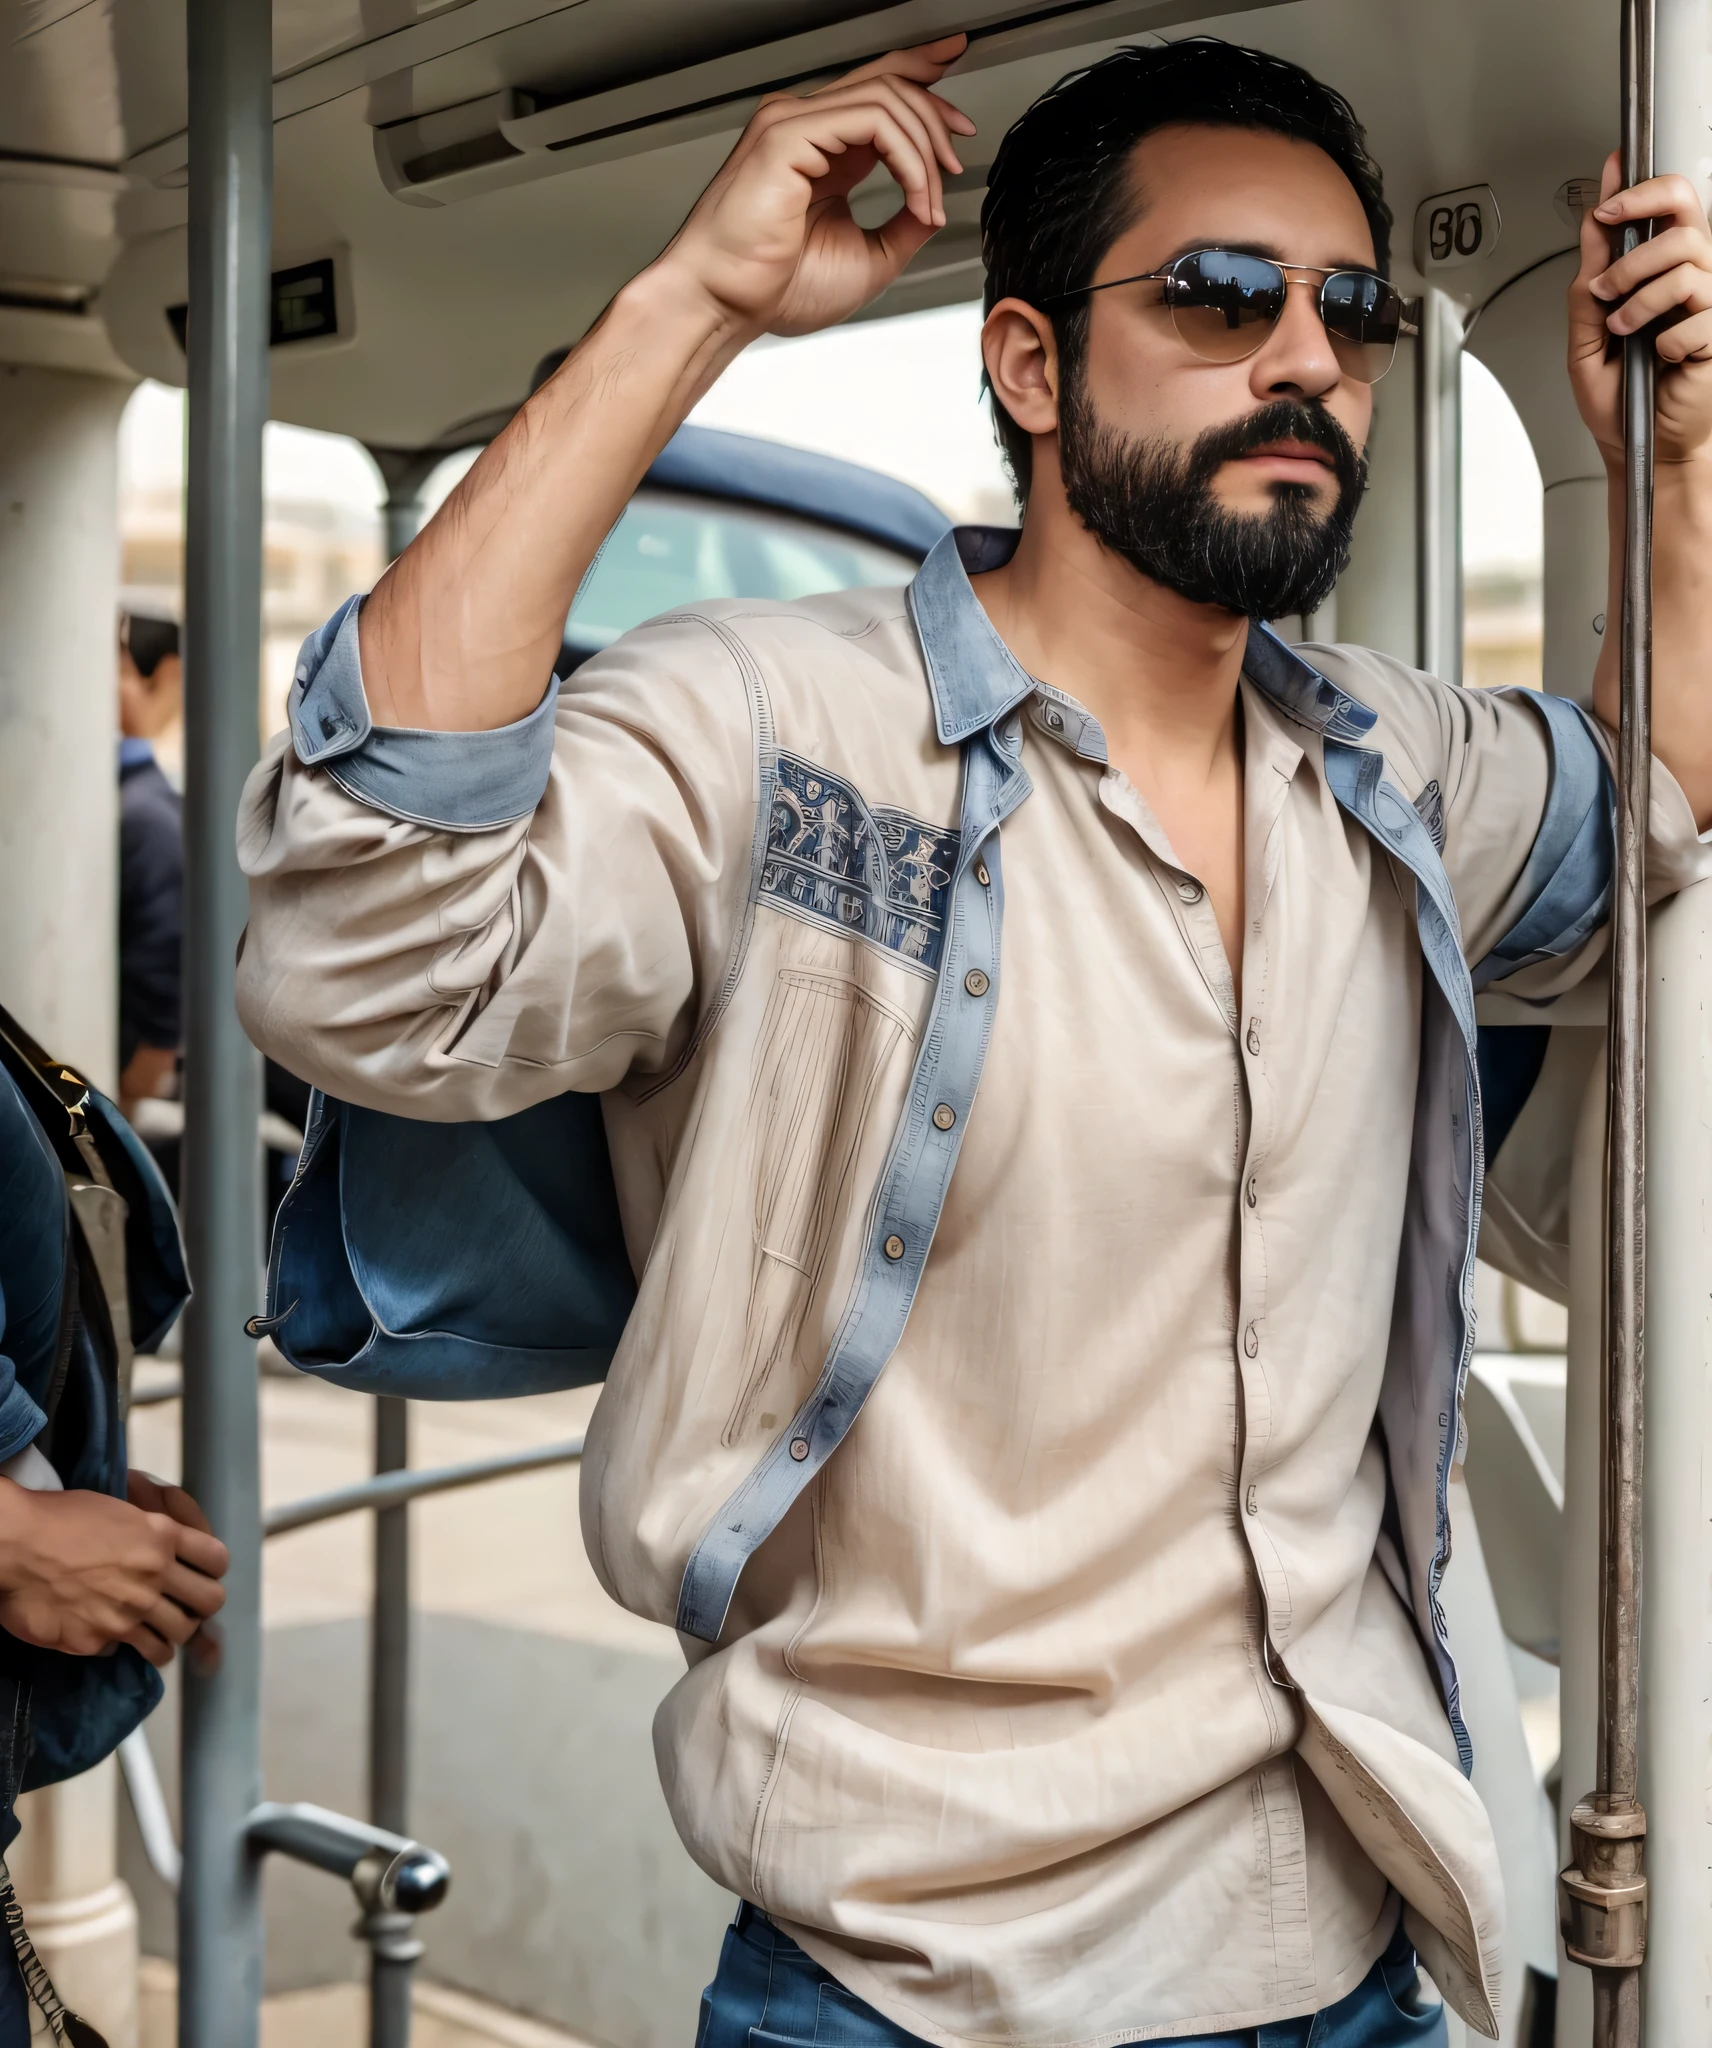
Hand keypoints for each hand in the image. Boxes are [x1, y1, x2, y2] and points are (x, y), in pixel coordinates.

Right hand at [0, 1472, 227, 1667]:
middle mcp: (152, 1576)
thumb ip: (152, 1536)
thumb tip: (169, 1556)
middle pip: (209, 1602)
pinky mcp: (97, 1640)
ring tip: (155, 1635)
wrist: (12, 1544)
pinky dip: (118, 1646)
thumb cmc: (60, 1518)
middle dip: (201, 1606)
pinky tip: (106, 1634)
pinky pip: (123, 1651)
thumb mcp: (120, 1512)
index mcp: (160, 1537)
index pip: (217, 1560)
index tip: (203, 1575)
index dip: (212, 1569)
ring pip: (175, 1638)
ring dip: (168, 1637)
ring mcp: (127, 1613)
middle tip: (185, 1608)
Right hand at [653, 36, 975, 339]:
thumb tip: (933, 208)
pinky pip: (872, 123)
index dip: (925, 88)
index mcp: (818, 151)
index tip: (960, 118)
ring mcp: (792, 124)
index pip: (877, 95)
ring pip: (886, 99)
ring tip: (932, 201)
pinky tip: (916, 196)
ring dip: (925, 151)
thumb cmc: (771, 289)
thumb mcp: (867, 258)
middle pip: (886, 84)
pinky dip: (908, 160)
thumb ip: (903, 226)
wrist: (724, 305)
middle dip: (937, 114)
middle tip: (958, 160)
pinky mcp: (787, 135)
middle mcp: (804, 128)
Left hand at [1569, 151, 1711, 466]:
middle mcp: (1692, 278)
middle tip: (1606, 286)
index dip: (1642, 189)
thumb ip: (1588, 284)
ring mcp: (1710, 304)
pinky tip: (1659, 358)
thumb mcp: (1586, 338)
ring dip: (1640, 297)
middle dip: (1634, 250)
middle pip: (1685, 219)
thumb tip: (1591, 226)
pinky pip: (1698, 316)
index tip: (1607, 200)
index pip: (1670, 204)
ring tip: (1622, 329)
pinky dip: (1666, 338)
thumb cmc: (1619, 399)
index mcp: (1663, 270)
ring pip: (1687, 262)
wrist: (1636, 447)